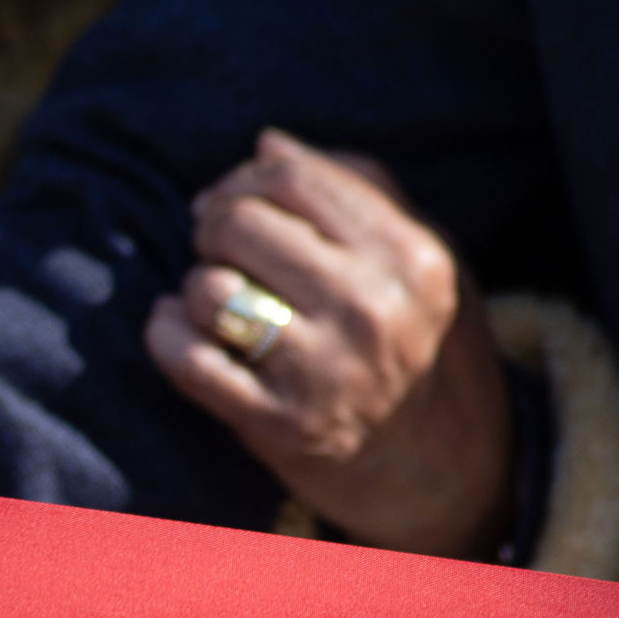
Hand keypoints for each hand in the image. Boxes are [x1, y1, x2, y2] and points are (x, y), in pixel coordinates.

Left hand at [144, 129, 513, 558]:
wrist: (452, 474)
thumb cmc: (425, 347)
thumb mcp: (427, 259)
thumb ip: (360, 190)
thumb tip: (266, 142)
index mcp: (410, 256)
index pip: (291, 176)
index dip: (242, 178)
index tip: (233, 200)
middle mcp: (370, 309)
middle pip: (240, 224)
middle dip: (213, 226)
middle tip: (217, 247)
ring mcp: (323, 371)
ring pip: (209, 289)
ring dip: (197, 288)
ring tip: (218, 302)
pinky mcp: (279, 425)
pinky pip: (187, 360)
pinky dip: (166, 335)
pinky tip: (179, 329)